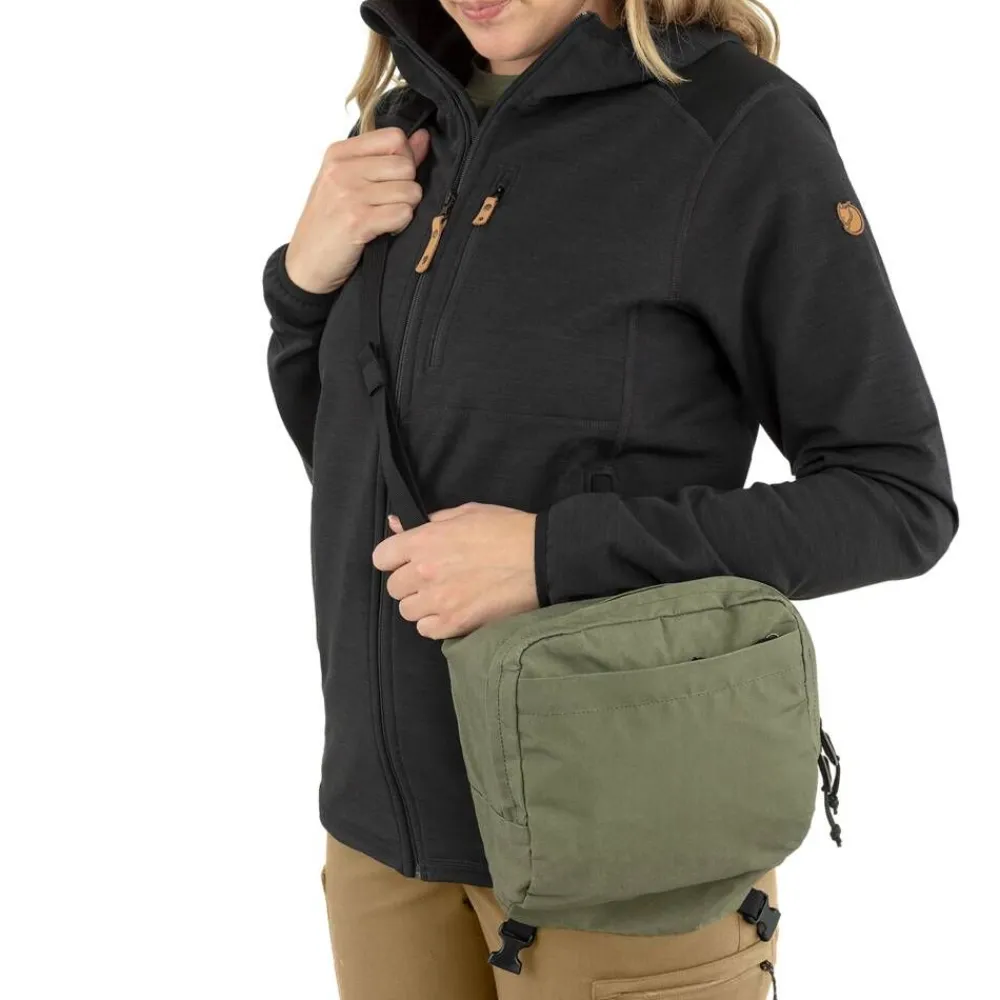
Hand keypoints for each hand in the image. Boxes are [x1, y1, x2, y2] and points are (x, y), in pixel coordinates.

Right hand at [284, 126, 431, 293]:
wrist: (306, 263)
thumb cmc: (329, 223)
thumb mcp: (349, 182)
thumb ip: (387, 158)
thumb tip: (423, 138)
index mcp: (339, 153)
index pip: (394, 137)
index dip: (405, 158)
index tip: (391, 179)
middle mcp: (342, 170)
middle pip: (406, 165)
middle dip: (406, 187)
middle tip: (387, 204)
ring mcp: (349, 195)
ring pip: (410, 191)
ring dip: (404, 209)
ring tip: (383, 218)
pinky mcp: (358, 221)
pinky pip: (404, 213)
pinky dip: (400, 225)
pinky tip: (383, 230)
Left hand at [371, 502, 539, 639]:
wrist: (540, 559)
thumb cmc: (507, 530)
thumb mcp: (467, 513)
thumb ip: (431, 522)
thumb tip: (399, 525)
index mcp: (424, 541)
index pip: (381, 557)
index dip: (393, 558)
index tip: (407, 560)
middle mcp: (424, 572)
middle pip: (394, 587)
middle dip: (409, 582)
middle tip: (433, 578)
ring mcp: (439, 601)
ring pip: (407, 611)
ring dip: (422, 604)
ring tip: (445, 597)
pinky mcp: (455, 624)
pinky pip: (426, 630)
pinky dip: (435, 623)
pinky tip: (452, 611)